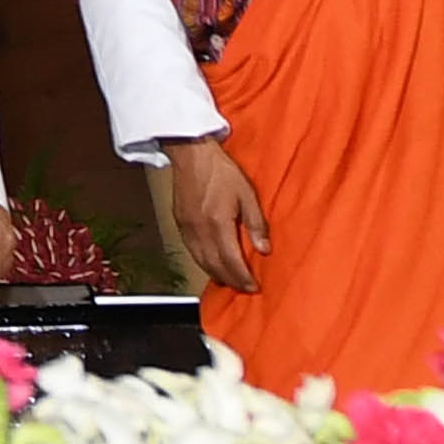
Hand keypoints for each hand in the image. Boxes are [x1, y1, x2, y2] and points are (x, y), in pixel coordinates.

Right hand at [154, 137, 268, 294]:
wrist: (191, 154)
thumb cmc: (221, 170)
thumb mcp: (246, 193)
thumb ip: (256, 223)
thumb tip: (264, 249)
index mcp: (218, 224)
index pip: (232, 261)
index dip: (243, 277)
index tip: (254, 287)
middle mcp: (200, 231)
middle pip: (215, 266)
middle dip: (231, 281)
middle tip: (244, 289)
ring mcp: (187, 229)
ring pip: (201, 262)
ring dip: (217, 275)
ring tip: (230, 282)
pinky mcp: (180, 225)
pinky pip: (192, 252)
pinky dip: (203, 264)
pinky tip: (212, 265)